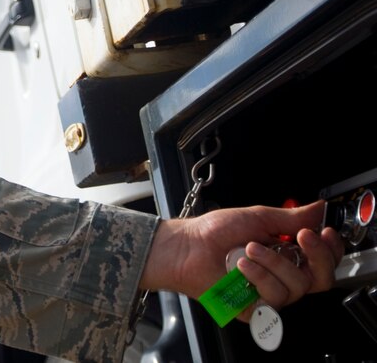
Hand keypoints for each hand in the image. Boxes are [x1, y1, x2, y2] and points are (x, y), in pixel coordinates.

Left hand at [140, 201, 344, 319]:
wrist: (187, 246)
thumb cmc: (214, 232)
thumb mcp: (257, 217)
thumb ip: (291, 217)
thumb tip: (318, 208)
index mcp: (287, 254)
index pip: (324, 259)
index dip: (331, 249)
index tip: (323, 232)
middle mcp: (282, 276)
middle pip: (321, 279)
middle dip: (316, 256)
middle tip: (300, 236)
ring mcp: (270, 293)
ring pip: (297, 287)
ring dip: (274, 262)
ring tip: (249, 248)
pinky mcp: (255, 309)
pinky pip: (273, 300)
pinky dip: (259, 278)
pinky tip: (242, 266)